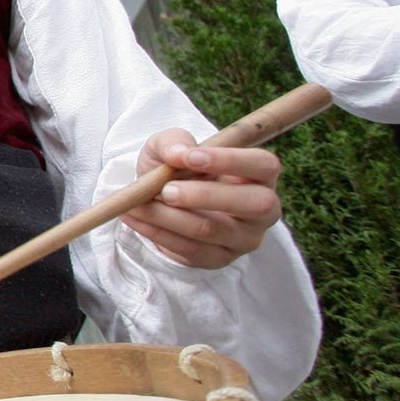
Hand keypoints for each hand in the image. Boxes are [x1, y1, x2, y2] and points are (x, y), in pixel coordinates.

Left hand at [124, 129, 282, 269]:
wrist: (159, 199)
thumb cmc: (176, 168)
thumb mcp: (170, 145)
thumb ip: (174, 142)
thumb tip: (178, 154)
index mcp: (260, 174)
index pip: (264, 166)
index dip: (230, 160)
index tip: (191, 157)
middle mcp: (263, 209)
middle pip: (254, 204)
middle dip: (204, 195)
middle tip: (165, 190)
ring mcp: (244, 238)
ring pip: (211, 229)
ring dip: (168, 217)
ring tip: (136, 204)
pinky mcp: (220, 258)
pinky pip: (190, 250)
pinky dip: (157, 233)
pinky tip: (135, 219)